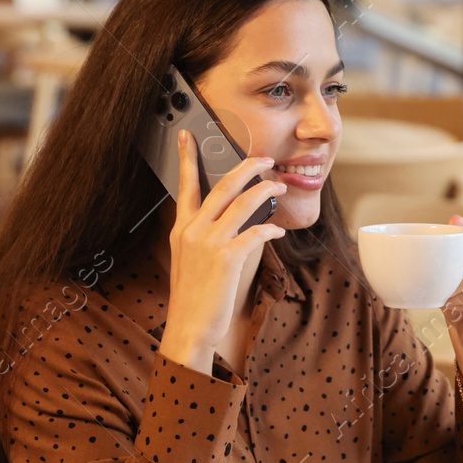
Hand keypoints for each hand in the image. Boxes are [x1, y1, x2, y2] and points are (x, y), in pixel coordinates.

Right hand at [159, 129, 286, 373]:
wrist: (189, 327)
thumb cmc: (192, 296)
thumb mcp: (188, 260)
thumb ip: (201, 236)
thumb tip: (226, 219)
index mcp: (181, 229)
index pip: (185, 185)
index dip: (187, 158)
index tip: (188, 136)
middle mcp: (193, 230)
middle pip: (223, 186)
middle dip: (247, 167)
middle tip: (266, 160)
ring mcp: (209, 243)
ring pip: (243, 203)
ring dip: (266, 191)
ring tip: (280, 187)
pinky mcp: (228, 258)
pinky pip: (256, 232)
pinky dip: (270, 227)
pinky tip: (278, 229)